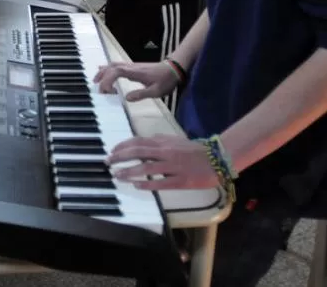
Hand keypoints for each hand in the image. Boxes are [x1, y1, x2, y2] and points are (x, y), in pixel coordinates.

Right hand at [94, 60, 180, 100]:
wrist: (173, 69)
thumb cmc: (166, 80)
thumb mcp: (156, 91)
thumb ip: (141, 94)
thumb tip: (126, 98)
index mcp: (135, 72)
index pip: (116, 72)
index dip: (108, 80)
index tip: (108, 92)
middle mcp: (131, 67)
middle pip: (111, 67)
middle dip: (102, 77)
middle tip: (98, 89)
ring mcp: (131, 66)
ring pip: (112, 65)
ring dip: (103, 72)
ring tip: (96, 81)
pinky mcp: (133, 67)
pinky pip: (116, 66)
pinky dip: (108, 69)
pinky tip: (104, 72)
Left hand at [106, 135, 220, 191]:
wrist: (218, 158)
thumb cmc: (195, 150)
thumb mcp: (174, 141)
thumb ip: (158, 142)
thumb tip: (141, 143)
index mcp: (164, 143)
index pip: (138, 141)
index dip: (122, 146)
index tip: (111, 151)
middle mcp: (166, 152)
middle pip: (138, 152)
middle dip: (120, 157)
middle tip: (107, 162)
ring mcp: (173, 167)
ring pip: (146, 168)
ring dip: (129, 172)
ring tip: (118, 175)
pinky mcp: (181, 181)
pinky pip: (161, 183)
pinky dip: (147, 184)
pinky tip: (137, 186)